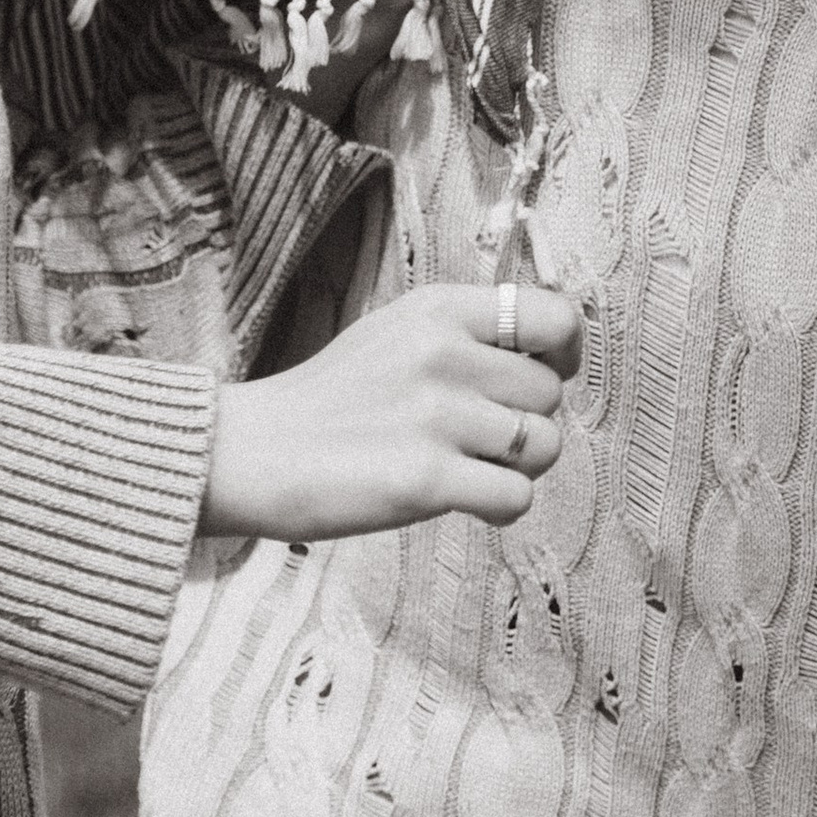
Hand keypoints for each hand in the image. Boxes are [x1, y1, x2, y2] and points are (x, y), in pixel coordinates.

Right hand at [200, 281, 584, 541]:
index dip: (562, 354)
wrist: (254, 452)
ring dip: (516, 468)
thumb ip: (467, 334)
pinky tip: (461, 499)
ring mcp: (436, 417)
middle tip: (481, 437)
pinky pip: (516, 498)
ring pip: (543, 448)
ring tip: (468, 467)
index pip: (554, 316)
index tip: (542, 375)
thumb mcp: (397, 331)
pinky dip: (497, 507)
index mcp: (439, 309)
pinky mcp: (426, 480)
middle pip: (549, 394)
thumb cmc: (332, 397)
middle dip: (528, 422)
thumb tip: (548, 353)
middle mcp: (444, 354)